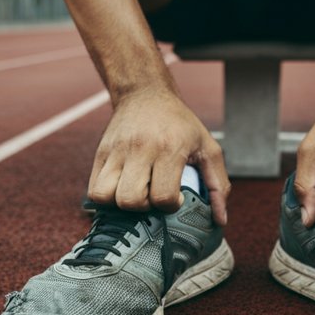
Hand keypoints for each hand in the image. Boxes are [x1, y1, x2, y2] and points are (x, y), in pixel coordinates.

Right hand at [88, 89, 229, 224]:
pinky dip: (106, 197)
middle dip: (143, 208)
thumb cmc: (180, 124)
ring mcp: (116, 151)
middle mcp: (140, 149)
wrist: (145, 94)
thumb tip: (220, 220)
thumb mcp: (208, 148)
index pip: (162, 196)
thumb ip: (218, 184)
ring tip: (136, 193)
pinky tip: (122, 189)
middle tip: (153, 196)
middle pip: (130, 200)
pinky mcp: (100, 153)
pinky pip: (94, 190)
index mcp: (169, 148)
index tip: (175, 197)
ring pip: (105, 196)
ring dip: (121, 204)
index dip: (169, 205)